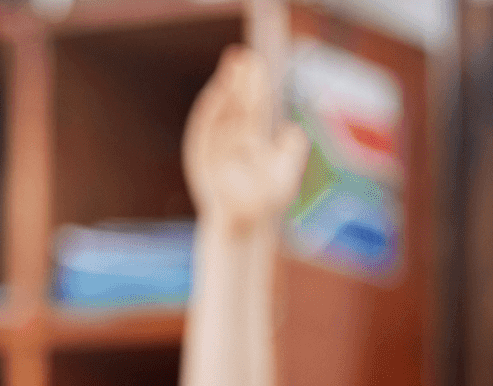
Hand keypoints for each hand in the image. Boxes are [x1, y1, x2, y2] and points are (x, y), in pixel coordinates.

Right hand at [184, 46, 307, 232]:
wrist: (246, 224)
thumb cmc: (265, 203)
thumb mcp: (286, 173)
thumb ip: (291, 151)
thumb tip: (291, 130)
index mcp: (249, 140)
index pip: (253, 106)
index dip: (254, 85)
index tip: (257, 63)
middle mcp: (230, 139)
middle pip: (235, 103)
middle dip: (238, 79)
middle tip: (243, 55)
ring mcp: (215, 147)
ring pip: (220, 111)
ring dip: (223, 89)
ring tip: (230, 68)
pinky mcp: (201, 156)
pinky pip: (203, 128)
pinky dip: (209, 110)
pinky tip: (217, 92)